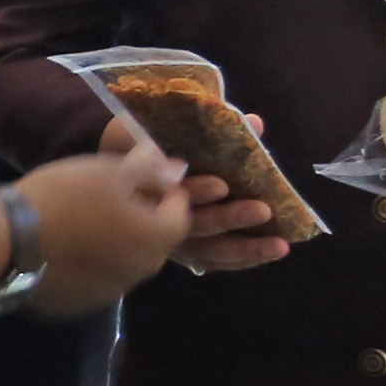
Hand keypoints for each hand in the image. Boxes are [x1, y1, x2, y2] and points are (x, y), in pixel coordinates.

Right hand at [13, 139, 191, 314]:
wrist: (6, 242)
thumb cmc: (64, 197)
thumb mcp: (109, 171)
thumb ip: (151, 170)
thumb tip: (179, 169)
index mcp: (156, 239)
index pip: (180, 214)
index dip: (168, 192)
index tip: (145, 177)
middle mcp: (142, 272)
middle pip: (154, 241)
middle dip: (142, 219)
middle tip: (111, 197)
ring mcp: (110, 293)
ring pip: (124, 262)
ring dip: (116, 243)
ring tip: (84, 221)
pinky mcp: (81, 305)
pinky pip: (96, 279)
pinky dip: (90, 264)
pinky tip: (65, 247)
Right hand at [100, 110, 291, 272]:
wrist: (106, 182)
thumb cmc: (132, 148)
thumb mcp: (148, 129)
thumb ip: (198, 126)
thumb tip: (253, 123)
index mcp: (137, 189)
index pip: (165, 194)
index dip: (194, 191)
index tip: (222, 185)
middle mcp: (151, 224)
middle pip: (191, 227)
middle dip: (228, 218)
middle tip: (263, 210)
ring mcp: (167, 243)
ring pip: (206, 252)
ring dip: (244, 250)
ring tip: (280, 247)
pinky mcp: (180, 252)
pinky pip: (210, 262)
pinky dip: (238, 260)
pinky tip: (266, 255)